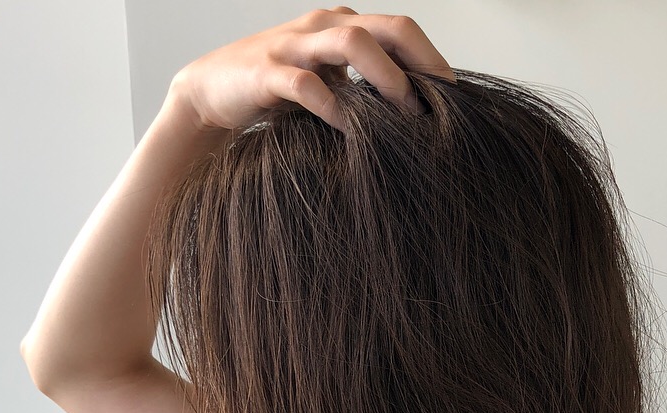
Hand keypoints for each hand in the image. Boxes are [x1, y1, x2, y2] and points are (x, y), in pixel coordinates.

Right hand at [170, 6, 455, 134]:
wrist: (211, 95)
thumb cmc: (276, 95)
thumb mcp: (327, 86)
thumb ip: (362, 91)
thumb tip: (413, 118)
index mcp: (341, 25)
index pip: (402, 30)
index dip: (433, 61)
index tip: (455, 99)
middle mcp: (322, 26)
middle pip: (388, 27)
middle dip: (421, 63)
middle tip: (440, 105)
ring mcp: (294, 46)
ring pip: (352, 42)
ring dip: (386, 78)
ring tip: (405, 113)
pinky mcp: (267, 73)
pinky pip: (308, 85)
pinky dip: (335, 108)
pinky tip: (352, 132)